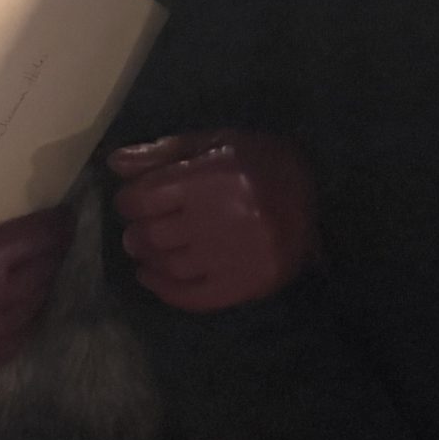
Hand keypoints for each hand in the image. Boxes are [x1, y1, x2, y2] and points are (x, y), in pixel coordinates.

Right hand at [0, 208, 73, 385]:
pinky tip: (21, 300)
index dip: (55, 224)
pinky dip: (24, 315)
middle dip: (51, 250)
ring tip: (39, 264)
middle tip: (53, 235)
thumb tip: (3, 207)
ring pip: (35, 304)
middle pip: (42, 271)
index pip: (34, 240)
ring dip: (40, 281)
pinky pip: (18, 336)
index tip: (63, 213)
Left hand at [107, 130, 317, 312]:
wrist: (323, 193)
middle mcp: (217, 219)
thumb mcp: (215, 142)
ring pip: (168, 266)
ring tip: (148, 249)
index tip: (133, 200)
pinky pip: (192, 296)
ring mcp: (231, 256)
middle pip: (151, 235)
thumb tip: (115, 163)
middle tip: (138, 228)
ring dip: (148, 259)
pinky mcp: (244, 284)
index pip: (143, 199)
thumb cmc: (261, 161)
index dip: (129, 200)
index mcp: (208, 179)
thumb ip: (163, 153)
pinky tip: (154, 277)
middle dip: (135, 231)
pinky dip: (165, 290)